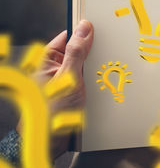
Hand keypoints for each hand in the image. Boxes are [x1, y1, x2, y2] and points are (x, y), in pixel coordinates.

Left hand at [17, 20, 93, 159]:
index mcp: (48, 59)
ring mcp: (67, 78)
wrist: (53, 140)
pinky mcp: (76, 89)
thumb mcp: (68, 77)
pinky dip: (98, 79)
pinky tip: (104, 83)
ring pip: (87, 65)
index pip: (68, 36)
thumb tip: (84, 28)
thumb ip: (76, 52)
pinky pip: (90, 77)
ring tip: (101, 75)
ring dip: (97, 68)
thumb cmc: (52, 111)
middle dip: (94, 53)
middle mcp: (57, 67)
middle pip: (80, 50)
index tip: (100, 29)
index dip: (83, 32)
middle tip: (103, 56)